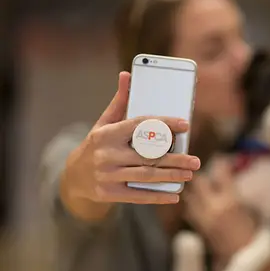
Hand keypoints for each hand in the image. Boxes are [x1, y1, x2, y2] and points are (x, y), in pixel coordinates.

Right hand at [60, 72, 200, 220]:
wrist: (73, 176)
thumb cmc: (97, 145)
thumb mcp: (104, 122)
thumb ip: (120, 102)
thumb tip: (127, 74)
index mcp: (107, 135)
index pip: (140, 126)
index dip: (164, 124)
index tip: (185, 125)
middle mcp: (106, 155)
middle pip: (147, 156)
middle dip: (175, 159)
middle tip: (196, 161)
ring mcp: (107, 176)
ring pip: (146, 176)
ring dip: (171, 176)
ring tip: (190, 173)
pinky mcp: (109, 193)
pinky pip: (138, 195)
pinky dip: (158, 196)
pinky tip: (175, 194)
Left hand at [183, 158, 255, 260]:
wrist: (242, 257)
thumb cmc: (250, 232)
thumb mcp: (247, 209)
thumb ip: (234, 193)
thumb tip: (227, 178)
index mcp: (230, 201)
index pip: (222, 174)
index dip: (222, 165)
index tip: (222, 161)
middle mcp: (214, 207)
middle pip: (199, 182)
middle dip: (202, 176)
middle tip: (205, 172)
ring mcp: (203, 217)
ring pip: (190, 195)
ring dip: (194, 190)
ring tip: (199, 187)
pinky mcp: (198, 227)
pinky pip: (189, 210)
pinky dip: (191, 204)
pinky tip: (198, 203)